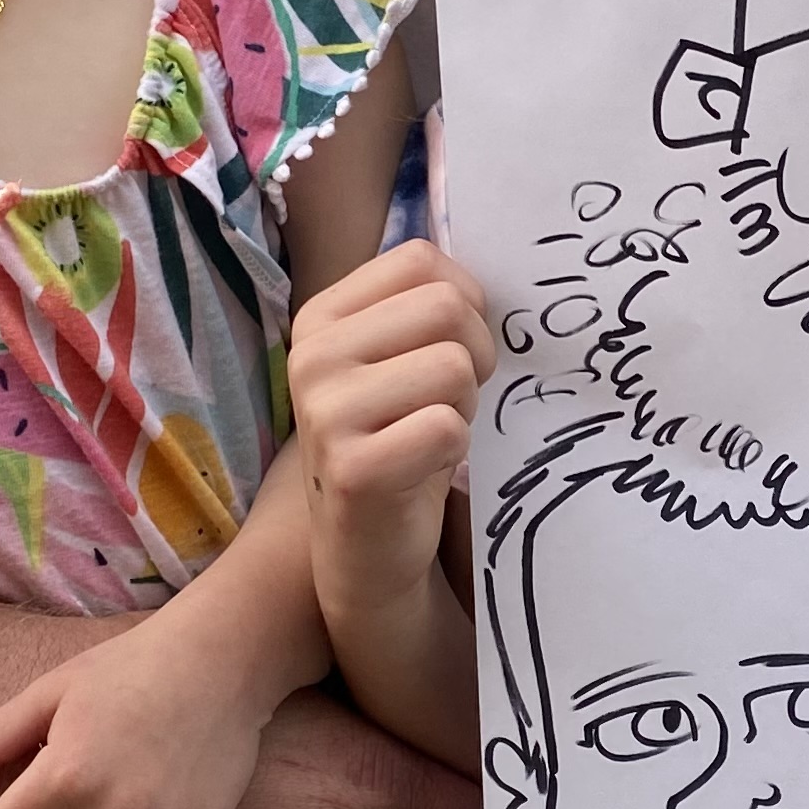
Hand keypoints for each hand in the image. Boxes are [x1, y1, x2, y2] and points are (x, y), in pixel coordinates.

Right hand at [288, 241, 496, 603]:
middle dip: (474, 354)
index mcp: (321, 316)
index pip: (421, 260)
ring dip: (465, 405)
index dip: (464, 302)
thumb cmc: (399, 439)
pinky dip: (455, 449)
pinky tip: (422, 468)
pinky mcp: (352, 468)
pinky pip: (447, 427)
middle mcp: (311, 356)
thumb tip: (497, 269)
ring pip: (454, 365)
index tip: (448, 349)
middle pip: (447, 307)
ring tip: (431, 434)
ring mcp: (324, 411)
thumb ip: (429, 306)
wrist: (367, 547)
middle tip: (449, 400)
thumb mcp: (402, 358)